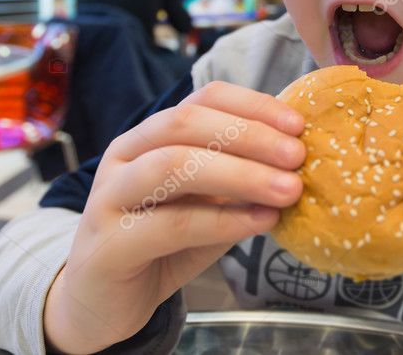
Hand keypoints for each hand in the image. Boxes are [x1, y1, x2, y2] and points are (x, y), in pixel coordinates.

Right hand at [43, 82, 305, 353]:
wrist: (104, 302)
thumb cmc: (162, 244)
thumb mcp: (207, 203)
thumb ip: (240, 180)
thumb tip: (298, 162)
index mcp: (149, 136)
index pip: (203, 99)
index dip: (252, 105)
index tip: (298, 124)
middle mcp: (124, 156)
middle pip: (186, 124)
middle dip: (249, 135)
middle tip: (298, 156)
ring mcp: (109, 197)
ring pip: (173, 165)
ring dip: (240, 173)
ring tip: (288, 189)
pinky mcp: (109, 245)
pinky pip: (171, 224)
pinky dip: (223, 220)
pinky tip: (261, 222)